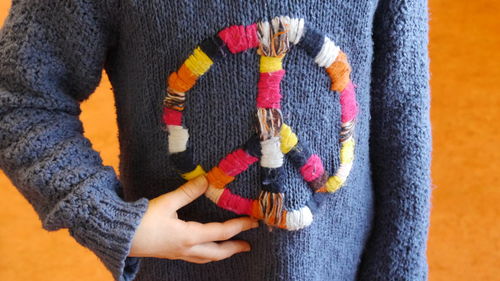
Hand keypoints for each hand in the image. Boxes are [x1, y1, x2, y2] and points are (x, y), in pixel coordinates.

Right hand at [129, 175, 258, 262]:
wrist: (119, 237)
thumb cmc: (142, 220)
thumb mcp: (166, 202)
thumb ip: (188, 191)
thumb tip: (206, 179)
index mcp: (189, 236)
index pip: (221, 232)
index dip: (239, 226)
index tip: (252, 221)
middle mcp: (187, 249)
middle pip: (218, 252)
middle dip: (235, 248)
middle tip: (249, 244)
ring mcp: (179, 254)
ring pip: (207, 258)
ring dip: (222, 253)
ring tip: (232, 248)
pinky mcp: (171, 254)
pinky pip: (196, 258)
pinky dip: (208, 255)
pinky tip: (207, 249)